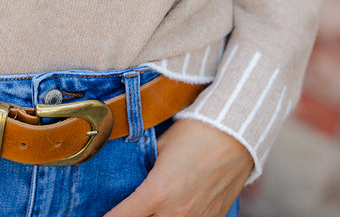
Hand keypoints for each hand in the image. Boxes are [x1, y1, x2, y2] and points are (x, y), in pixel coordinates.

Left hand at [102, 120, 252, 216]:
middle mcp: (176, 213)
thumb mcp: (161, 145)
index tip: (102, 214)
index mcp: (157, 192)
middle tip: (128, 209)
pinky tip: (174, 209)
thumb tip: (131, 171)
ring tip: (151, 208)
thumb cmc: (198, 131)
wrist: (237, 132)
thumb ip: (145, 164)